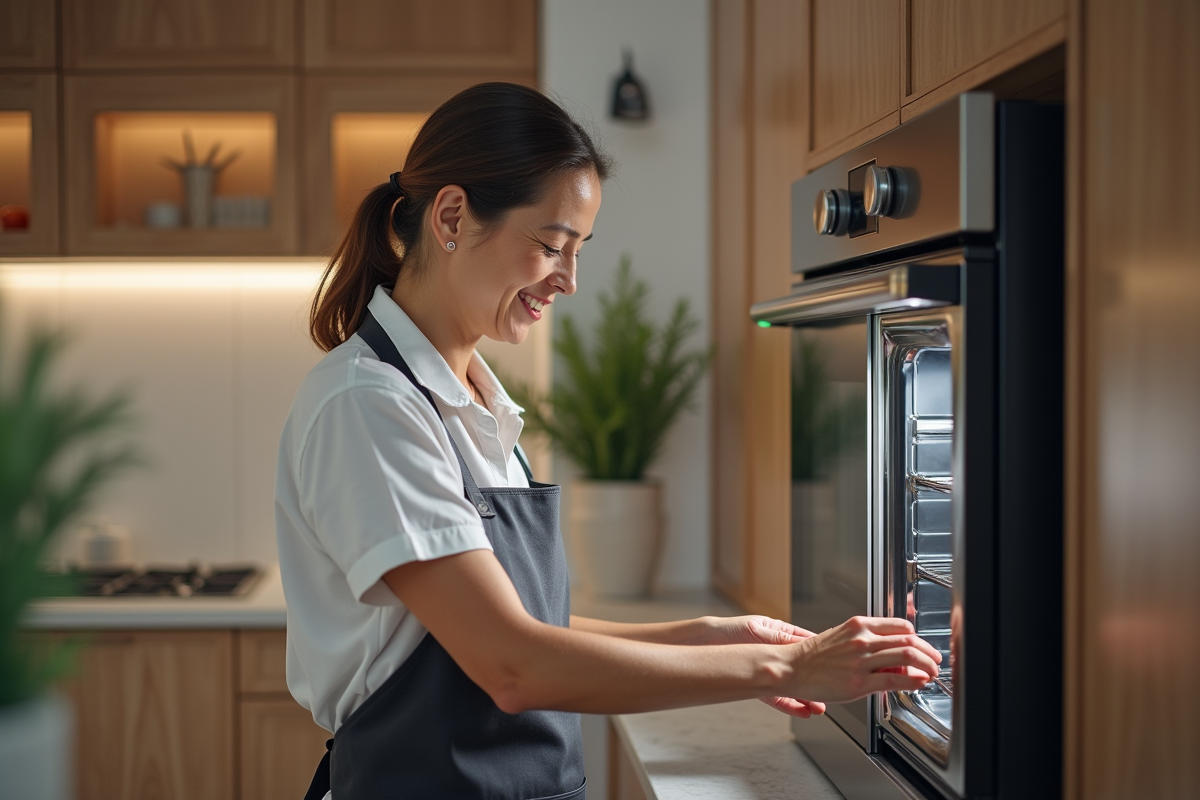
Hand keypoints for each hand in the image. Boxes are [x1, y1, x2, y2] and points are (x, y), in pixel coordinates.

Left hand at [693, 615, 827, 717]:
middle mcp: (776, 654)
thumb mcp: (756, 629)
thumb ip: (778, 639)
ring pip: (792, 686)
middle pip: (802, 669)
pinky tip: (802, 711)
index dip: (822, 653)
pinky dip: (790, 705)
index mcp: (779, 634)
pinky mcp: (758, 685)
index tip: (837, 661)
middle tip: (832, 690)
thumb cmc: (727, 631)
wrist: (703, 645)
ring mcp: (768, 671)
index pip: (806, 643)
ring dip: (806, 697)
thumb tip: (802, 643)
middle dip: (817, 680)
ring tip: (819, 706)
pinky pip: (777, 697)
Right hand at [785, 616, 941, 703]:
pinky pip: (895, 680)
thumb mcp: (841, 637)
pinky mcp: (859, 682)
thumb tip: (889, 651)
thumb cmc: (814, 656)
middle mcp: (862, 639)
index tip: (925, 646)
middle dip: (929, 653)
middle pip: (910, 641)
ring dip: (927, 666)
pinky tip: (919, 683)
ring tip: (931, 673)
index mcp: (859, 625)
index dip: (919, 637)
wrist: (792, 668)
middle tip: (935, 661)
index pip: (901, 626)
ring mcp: (861, 660)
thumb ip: (866, 641)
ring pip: (907, 657)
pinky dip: (914, 681)